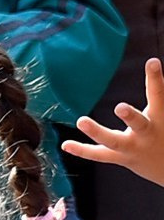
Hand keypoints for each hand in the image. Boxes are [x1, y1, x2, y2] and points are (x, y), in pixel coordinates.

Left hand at [64, 59, 163, 189]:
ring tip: (81, 121)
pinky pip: (100, 155)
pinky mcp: (121, 158)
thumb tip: (156, 62)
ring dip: (97, 132)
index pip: (158, 95)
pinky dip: (83, 151)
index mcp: (160, 118)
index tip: (152, 62)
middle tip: (120, 107)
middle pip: (140, 124)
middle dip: (131, 116)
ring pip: (114, 141)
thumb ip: (158, 94)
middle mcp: (147, 133)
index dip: (155, 79)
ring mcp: (133, 148)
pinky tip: (65, 145)